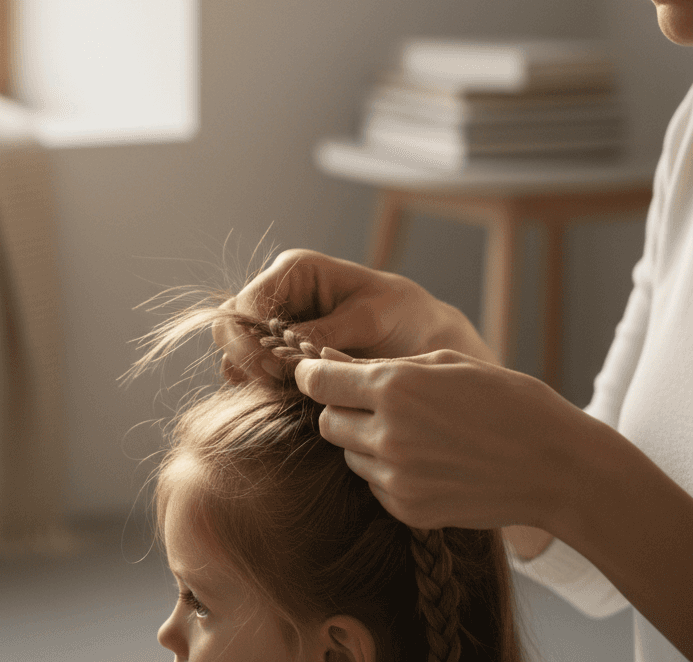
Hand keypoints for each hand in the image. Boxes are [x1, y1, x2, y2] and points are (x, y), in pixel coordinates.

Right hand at [213, 249, 495, 382]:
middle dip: (245, 357)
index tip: (270, 368)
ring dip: (253, 376)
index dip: (249, 336)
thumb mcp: (370, 319)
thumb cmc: (403, 316)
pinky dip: (264, 388)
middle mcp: (278, 295)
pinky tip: (291, 398)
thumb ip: (324, 332)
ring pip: (236, 352)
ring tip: (287, 394)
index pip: (247, 302)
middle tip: (275, 386)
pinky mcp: (281, 355)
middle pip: (231, 326)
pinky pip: (254, 372)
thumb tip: (281, 350)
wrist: (425, 338)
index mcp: (294, 271)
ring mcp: (276, 326)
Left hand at [295, 346, 580, 531]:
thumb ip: (381, 365)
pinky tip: (425, 460)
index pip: (317, 382)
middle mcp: (387, 435)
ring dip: (363, 441)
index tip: (320, 372)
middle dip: (340, 408)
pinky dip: (386, 471)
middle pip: (327, 422)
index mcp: (393, 389)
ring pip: (348, 455)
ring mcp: (397, 479)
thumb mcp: (444, 362)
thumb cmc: (506, 401)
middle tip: (373, 401)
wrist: (557, 467)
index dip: (313, 374)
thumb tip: (330, 359)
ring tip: (411, 432)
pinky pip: (373, 485)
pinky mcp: (409, 510)